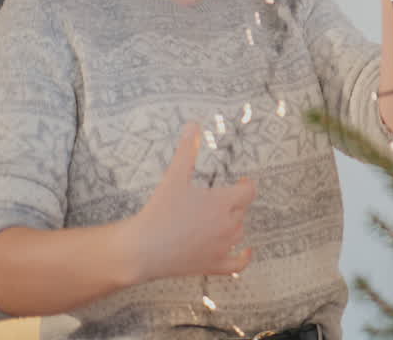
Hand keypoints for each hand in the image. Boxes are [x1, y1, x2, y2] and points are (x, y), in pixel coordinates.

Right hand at [123, 123, 255, 282]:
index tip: (240, 180)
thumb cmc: (160, 212)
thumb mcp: (174, 176)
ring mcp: (222, 248)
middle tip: (219, 198)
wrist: (142, 249)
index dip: (247, 184)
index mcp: (224, 203)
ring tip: (220, 217)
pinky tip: (246, 251)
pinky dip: (244, 257)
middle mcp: (229, 225)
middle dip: (234, 202)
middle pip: (242, 210)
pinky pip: (237, 264)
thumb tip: (194, 125)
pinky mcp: (213, 266)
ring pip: (239, 232)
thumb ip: (186, 150)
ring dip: (233, 223)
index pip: (249, 191)